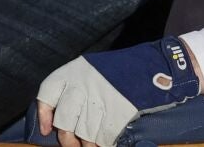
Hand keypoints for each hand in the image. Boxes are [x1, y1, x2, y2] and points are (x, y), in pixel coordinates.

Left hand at [36, 37, 201, 146]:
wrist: (160, 65)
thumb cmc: (126, 70)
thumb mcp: (96, 71)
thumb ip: (77, 89)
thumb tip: (61, 118)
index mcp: (76, 70)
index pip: (47, 93)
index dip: (43, 114)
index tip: (46, 128)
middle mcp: (84, 83)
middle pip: (64, 120)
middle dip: (67, 138)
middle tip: (72, 145)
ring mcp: (100, 99)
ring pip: (83, 133)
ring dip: (87, 144)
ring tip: (91, 145)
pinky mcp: (117, 113)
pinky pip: (102, 137)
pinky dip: (103, 143)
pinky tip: (106, 142)